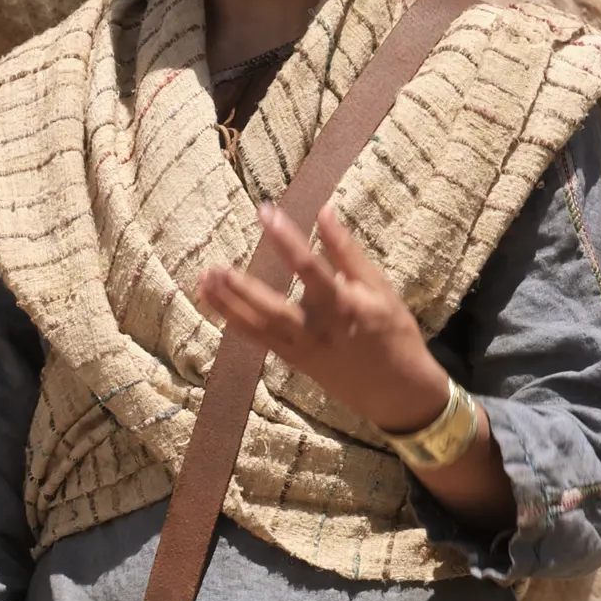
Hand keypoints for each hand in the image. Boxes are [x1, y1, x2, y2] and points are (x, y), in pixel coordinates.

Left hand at [194, 203, 451, 438]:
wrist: (397, 389)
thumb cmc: (392, 330)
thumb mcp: (378, 286)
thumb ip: (346, 250)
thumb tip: (324, 210)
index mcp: (343, 306)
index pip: (309, 268)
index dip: (286, 238)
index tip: (266, 211)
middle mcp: (318, 330)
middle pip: (272, 309)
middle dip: (242, 288)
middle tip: (215, 266)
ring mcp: (302, 349)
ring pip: (258, 328)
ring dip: (228, 305)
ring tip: (204, 279)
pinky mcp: (293, 360)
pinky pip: (258, 341)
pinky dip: (234, 321)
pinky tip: (214, 302)